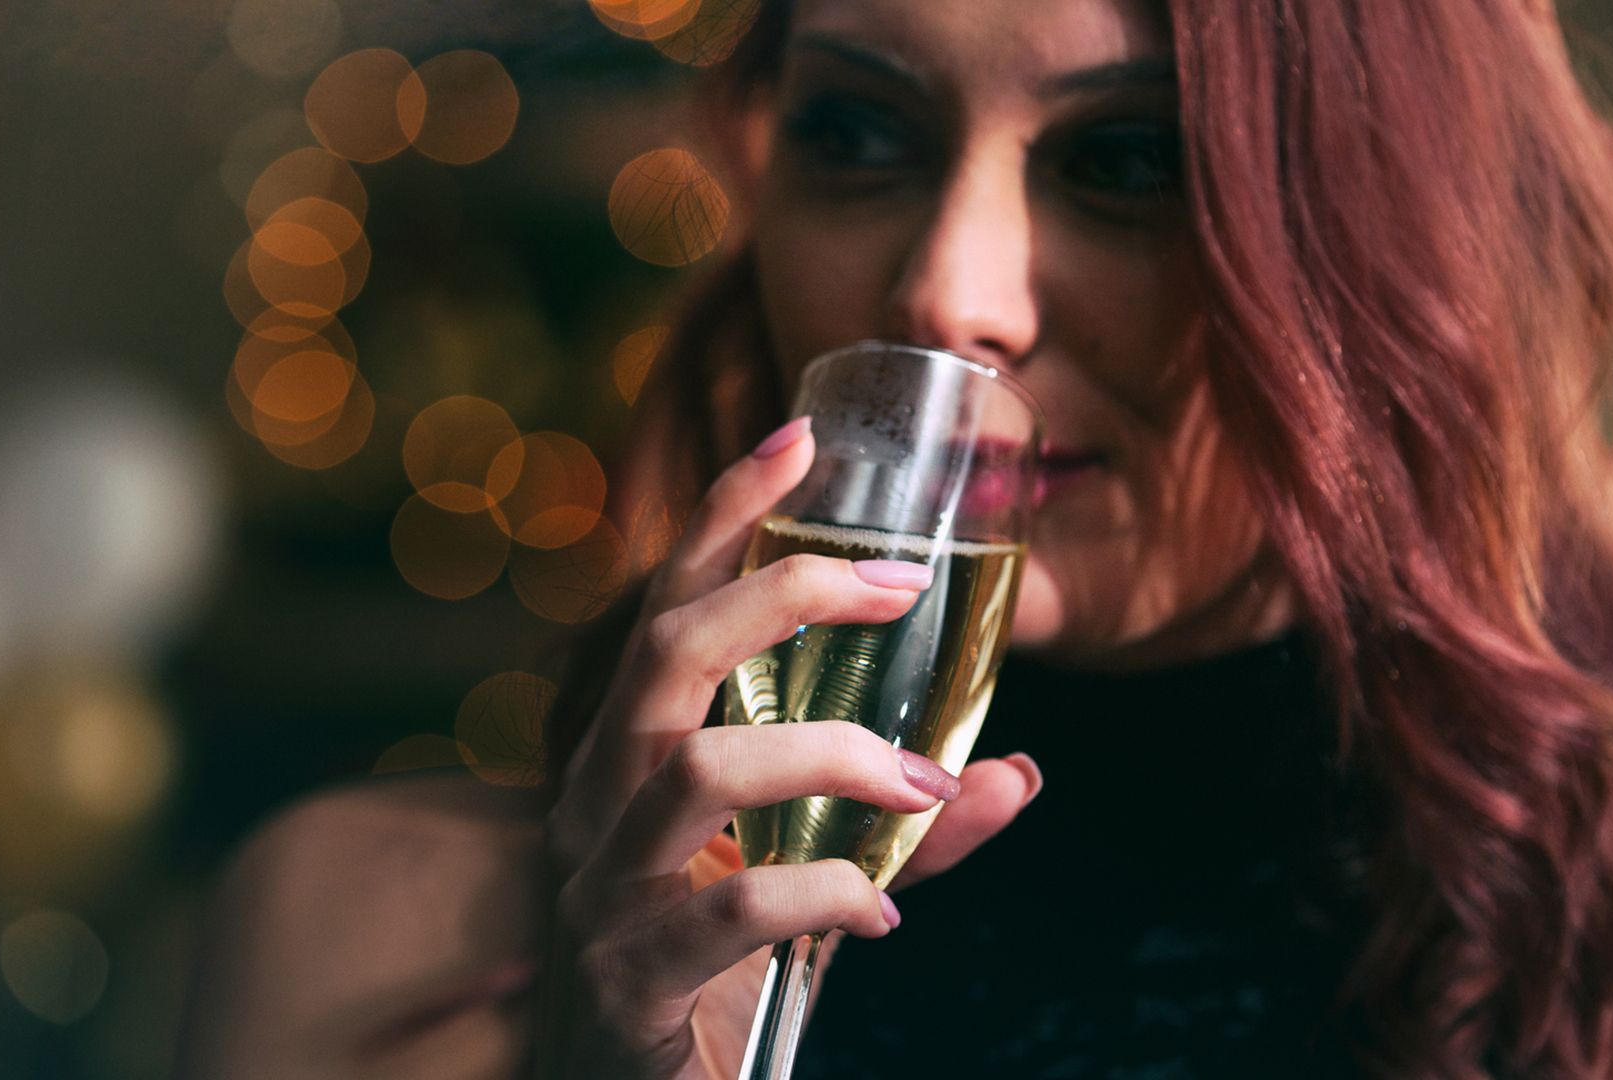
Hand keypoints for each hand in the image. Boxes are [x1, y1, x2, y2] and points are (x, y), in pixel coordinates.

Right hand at [535, 418, 1043, 1078]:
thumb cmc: (716, 962)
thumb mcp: (813, 867)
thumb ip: (901, 822)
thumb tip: (1014, 770)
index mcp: (632, 751)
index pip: (667, 604)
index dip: (725, 515)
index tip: (799, 436)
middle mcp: (599, 797)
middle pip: (665, 652)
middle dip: (782, 596)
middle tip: (898, 586)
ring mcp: (600, 884)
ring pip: (696, 769)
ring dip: (831, 756)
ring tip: (920, 779)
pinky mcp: (624, 974)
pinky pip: (725, 909)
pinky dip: (822, 891)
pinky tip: (882, 901)